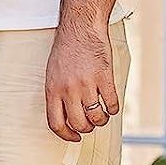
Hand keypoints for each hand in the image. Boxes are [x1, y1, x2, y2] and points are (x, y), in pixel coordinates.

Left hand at [44, 22, 119, 141]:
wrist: (81, 28)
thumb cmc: (66, 50)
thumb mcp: (53, 74)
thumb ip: (57, 94)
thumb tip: (67, 118)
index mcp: (52, 90)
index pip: (56, 123)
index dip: (66, 135)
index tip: (75, 137)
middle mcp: (68, 90)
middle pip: (79, 124)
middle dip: (87, 128)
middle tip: (91, 123)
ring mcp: (86, 84)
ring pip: (97, 118)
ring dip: (101, 120)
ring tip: (102, 113)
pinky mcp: (104, 77)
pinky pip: (112, 104)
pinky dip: (113, 109)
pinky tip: (111, 104)